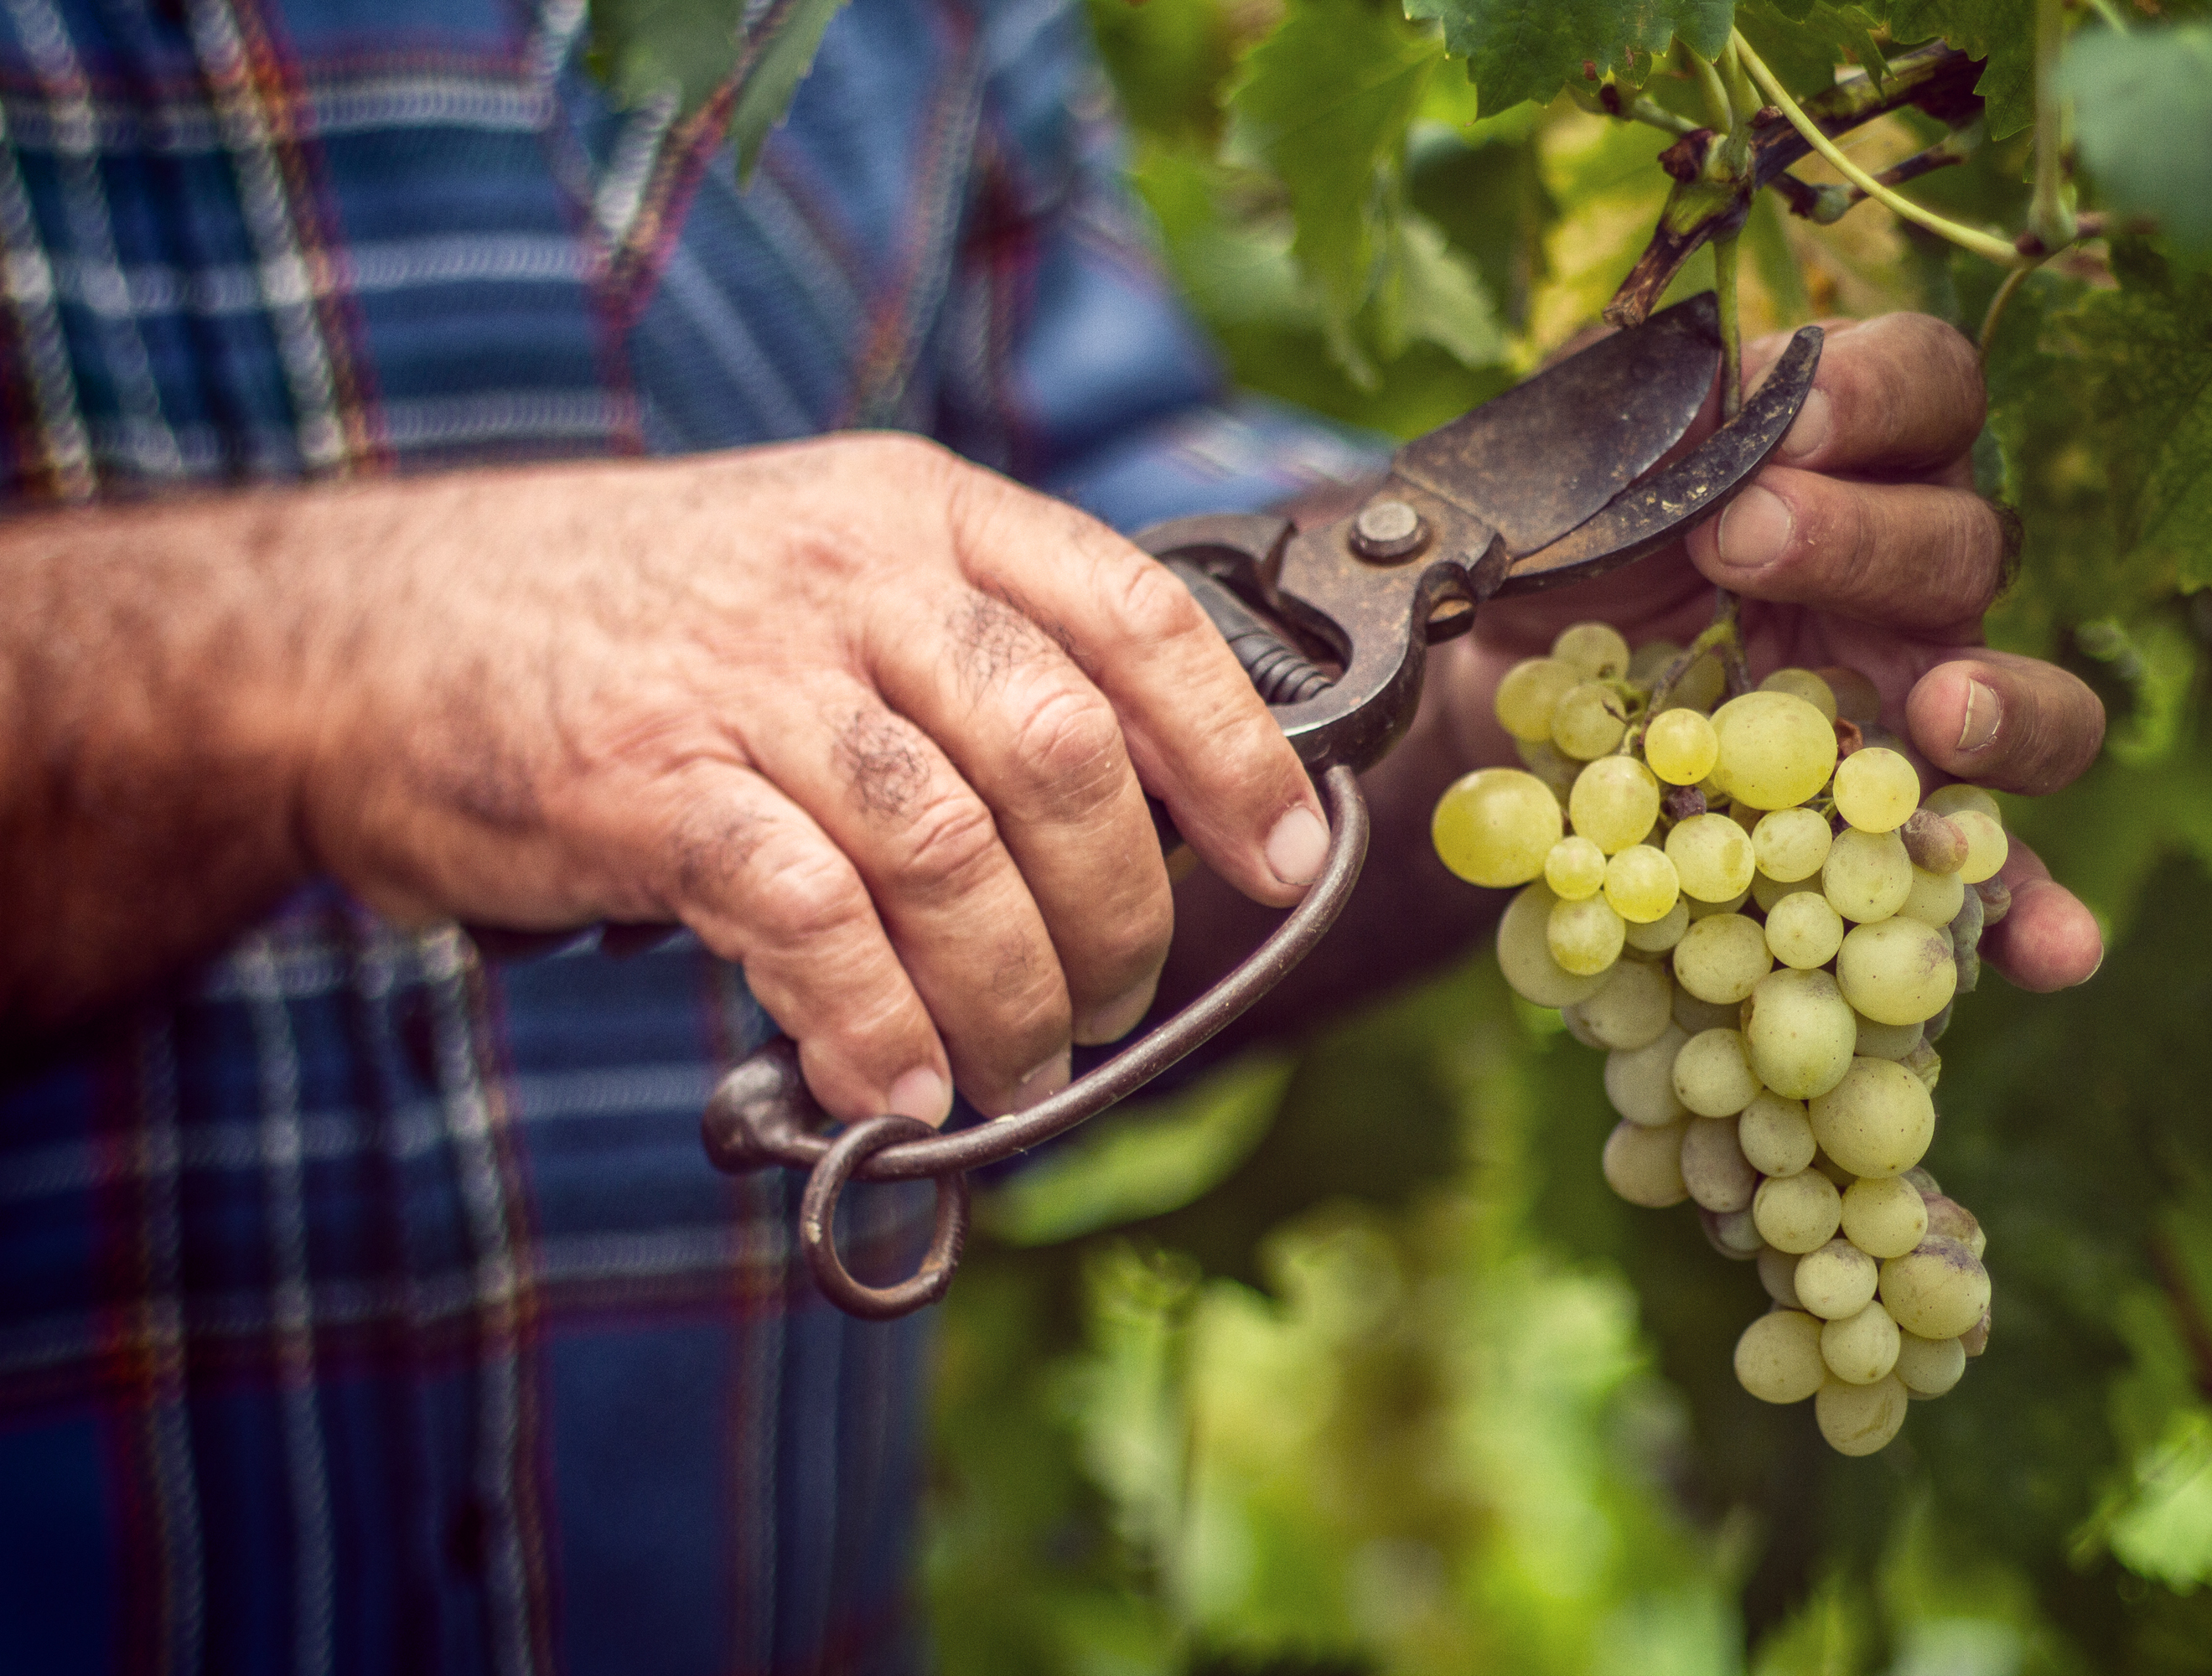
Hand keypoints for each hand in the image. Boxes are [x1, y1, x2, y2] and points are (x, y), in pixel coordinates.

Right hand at [292, 435, 1328, 1118]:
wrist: (375, 630)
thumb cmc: (634, 625)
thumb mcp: (822, 577)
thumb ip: (963, 672)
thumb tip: (1126, 831)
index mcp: (921, 514)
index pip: (1134, 617)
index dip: (1234, 752)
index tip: (1283, 857)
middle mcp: (852, 577)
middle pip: (1065, 759)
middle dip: (1124, 915)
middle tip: (1115, 1003)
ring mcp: (747, 677)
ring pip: (955, 856)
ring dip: (1015, 996)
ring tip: (1017, 1067)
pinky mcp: (648, 785)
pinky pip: (814, 923)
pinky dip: (880, 1025)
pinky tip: (899, 1088)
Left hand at [1433, 312, 2105, 989]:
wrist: (1496, 692)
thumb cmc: (1557, 551)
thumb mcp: (1573, 469)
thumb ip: (1639, 420)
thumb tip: (1710, 394)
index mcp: (1850, 456)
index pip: (1925, 385)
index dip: (1876, 391)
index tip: (1784, 418)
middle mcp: (1910, 576)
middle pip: (1959, 544)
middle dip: (1860, 540)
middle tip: (1745, 544)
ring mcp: (1920, 710)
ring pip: (2030, 704)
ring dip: (2004, 709)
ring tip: (1941, 715)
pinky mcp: (1893, 831)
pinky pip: (1989, 876)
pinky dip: (2032, 913)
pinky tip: (2061, 951)